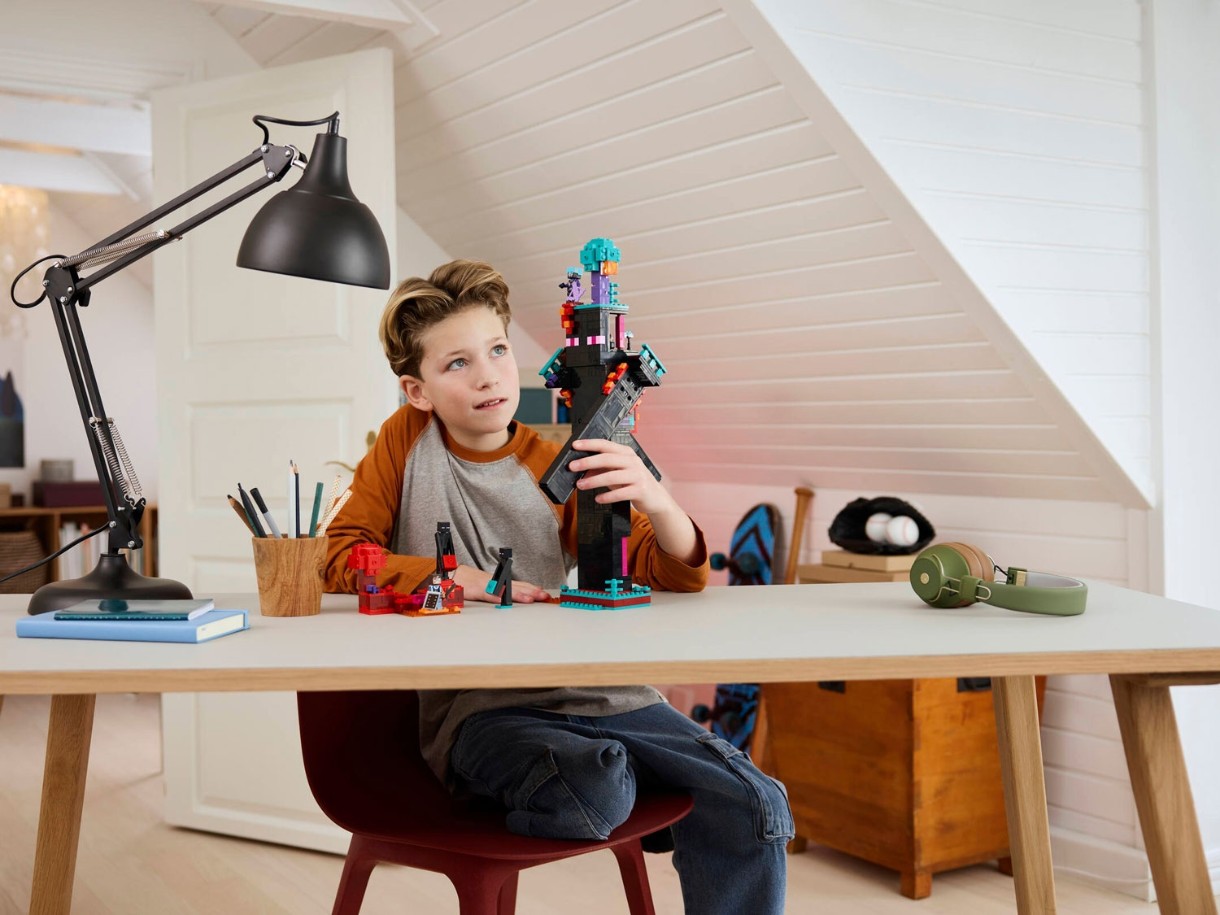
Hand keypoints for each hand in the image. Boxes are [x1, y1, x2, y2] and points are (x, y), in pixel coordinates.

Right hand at [452, 564, 551, 603]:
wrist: (450, 575)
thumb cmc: (468, 583)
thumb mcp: (486, 586)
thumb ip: (501, 591)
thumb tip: (517, 594)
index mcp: (498, 582)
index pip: (518, 584)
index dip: (532, 588)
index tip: (544, 593)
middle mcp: (495, 582)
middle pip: (516, 586)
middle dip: (531, 592)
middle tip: (545, 597)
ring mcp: (485, 585)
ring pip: (504, 590)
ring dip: (518, 594)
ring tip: (531, 599)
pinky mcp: (475, 590)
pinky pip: (487, 593)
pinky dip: (496, 596)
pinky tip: (505, 600)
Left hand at [569, 438, 700, 564]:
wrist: (656, 498)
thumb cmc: (633, 483)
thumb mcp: (617, 473)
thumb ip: (601, 469)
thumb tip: (581, 470)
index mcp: (626, 453)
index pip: (605, 445)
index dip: (589, 444)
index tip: (574, 445)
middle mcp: (633, 461)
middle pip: (607, 459)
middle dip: (587, 462)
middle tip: (571, 466)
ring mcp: (638, 475)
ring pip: (612, 476)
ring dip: (593, 481)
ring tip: (580, 485)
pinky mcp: (640, 490)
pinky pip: (620, 493)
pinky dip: (607, 496)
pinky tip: (598, 499)